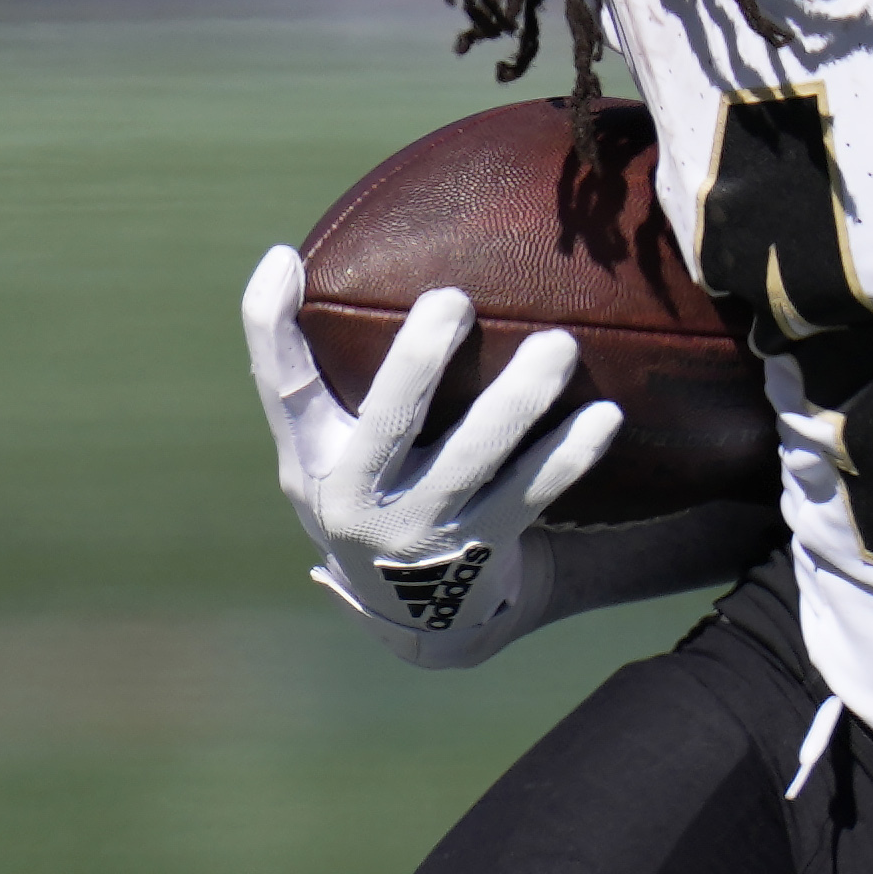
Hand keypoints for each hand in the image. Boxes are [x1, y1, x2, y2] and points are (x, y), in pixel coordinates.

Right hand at [240, 249, 622, 636]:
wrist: (412, 614)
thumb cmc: (375, 495)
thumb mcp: (334, 451)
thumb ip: (330, 378)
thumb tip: (313, 262)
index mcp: (312, 460)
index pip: (281, 387)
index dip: (269, 326)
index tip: (285, 259)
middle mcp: (356, 500)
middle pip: (386, 422)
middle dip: (418, 361)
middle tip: (454, 299)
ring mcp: (420, 531)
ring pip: (471, 459)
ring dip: (517, 401)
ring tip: (558, 347)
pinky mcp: (479, 551)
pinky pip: (530, 494)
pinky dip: (568, 455)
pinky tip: (603, 416)